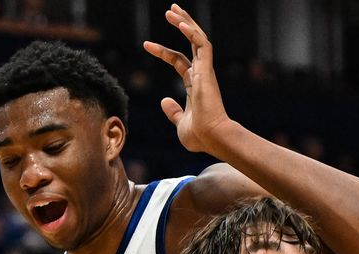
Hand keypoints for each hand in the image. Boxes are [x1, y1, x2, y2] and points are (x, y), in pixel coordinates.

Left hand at [143, 4, 231, 153]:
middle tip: (171, 10)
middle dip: (182, 24)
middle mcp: (201, 74)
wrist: (212, 137)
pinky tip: (181, 22)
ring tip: (172, 10)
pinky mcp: (207, 70)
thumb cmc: (200, 135)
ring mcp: (205, 71)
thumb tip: (163, 100)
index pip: (178, 61)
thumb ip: (173, 112)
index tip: (146, 44)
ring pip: (197, 39)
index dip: (163, 51)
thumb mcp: (180, 123)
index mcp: (194, 85)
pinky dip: (192, 32)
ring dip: (185, 22)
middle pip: (192, 43)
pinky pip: (202, 44)